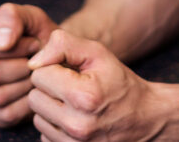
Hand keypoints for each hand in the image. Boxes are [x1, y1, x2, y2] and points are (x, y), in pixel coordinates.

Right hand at [0, 3, 59, 126]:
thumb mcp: (30, 16)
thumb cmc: (40, 35)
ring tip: (38, 75)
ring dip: (26, 85)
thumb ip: (12, 17)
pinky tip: (35, 91)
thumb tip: (1, 43)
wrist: (55, 59)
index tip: (35, 44)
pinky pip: (6, 114)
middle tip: (39, 62)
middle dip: (23, 68)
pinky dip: (27, 104)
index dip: (17, 48)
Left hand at [28, 30, 164, 140]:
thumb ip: (63, 45)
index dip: (53, 68)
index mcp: (84, 97)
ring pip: (37, 118)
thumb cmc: (118, 82)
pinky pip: (44, 135)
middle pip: (34, 98)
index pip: (38, 75)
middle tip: (72, 87)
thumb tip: (33, 62)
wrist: (144, 118)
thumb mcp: (97, 53)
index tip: (71, 72)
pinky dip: (56, 126)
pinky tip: (75, 120)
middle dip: (49, 89)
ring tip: (75, 104)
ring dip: (51, 108)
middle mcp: (77, 126)